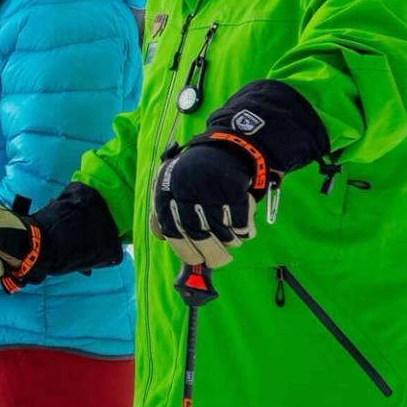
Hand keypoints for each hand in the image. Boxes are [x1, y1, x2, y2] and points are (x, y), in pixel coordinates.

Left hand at [151, 137, 261, 268]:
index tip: (196, 259)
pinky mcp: (233, 190)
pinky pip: (241, 224)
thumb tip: (162, 237)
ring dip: (230, 241)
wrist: (226, 147)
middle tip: (219, 260)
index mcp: (166, 192)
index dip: (185, 250)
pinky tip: (243, 227)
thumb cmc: (196, 173)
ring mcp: (209, 190)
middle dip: (212, 254)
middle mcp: (185, 191)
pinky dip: (244, 230)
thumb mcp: (170, 184)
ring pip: (222, 233)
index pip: (171, 232)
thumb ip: (163, 209)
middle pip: (198, 237)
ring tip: (233, 238)